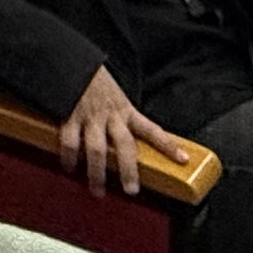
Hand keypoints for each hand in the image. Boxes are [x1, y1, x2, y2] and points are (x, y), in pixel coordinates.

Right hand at [54, 68, 170, 195]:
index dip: (168, 145)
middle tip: (132, 190)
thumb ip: (122, 118)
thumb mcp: (116, 97)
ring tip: (98, 191)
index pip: (152, 129)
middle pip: (125, 146)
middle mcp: (111, 115)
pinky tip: (69, 168)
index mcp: (126, 110)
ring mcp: (91, 117)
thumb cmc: (94, 81)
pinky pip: (70, 142)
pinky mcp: (70, 116)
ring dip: (97, 173)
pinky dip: (69, 158)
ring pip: (97, 149)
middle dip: (129, 170)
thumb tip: (132, 142)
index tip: (183, 159)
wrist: (72, 61)